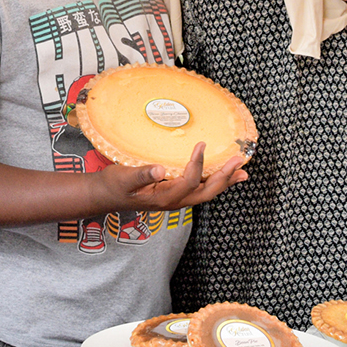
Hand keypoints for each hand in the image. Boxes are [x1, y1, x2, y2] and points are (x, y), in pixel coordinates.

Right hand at [98, 141, 247, 210]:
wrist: (104, 196)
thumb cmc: (113, 186)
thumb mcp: (123, 179)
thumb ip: (142, 175)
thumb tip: (160, 169)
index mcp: (163, 198)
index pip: (189, 182)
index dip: (198, 164)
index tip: (201, 144)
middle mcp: (173, 202)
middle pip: (206, 192)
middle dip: (224, 177)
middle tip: (240, 162)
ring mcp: (175, 200)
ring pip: (206, 192)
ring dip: (224, 181)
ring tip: (242, 171)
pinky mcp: (174, 194)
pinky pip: (199, 189)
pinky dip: (214, 182)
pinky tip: (222, 174)